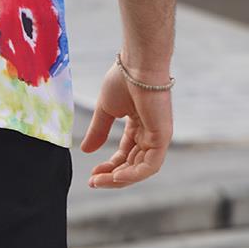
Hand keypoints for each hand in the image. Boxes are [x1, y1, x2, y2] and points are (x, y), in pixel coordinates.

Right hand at [80, 58, 172, 188]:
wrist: (136, 65)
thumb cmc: (122, 80)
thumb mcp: (105, 110)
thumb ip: (98, 131)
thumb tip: (85, 150)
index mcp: (138, 126)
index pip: (125, 154)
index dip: (109, 167)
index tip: (91, 175)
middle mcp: (150, 134)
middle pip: (132, 165)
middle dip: (112, 176)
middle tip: (93, 182)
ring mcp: (158, 137)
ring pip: (140, 169)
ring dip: (119, 179)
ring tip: (99, 181)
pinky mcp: (163, 137)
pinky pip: (150, 165)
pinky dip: (133, 174)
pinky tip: (115, 177)